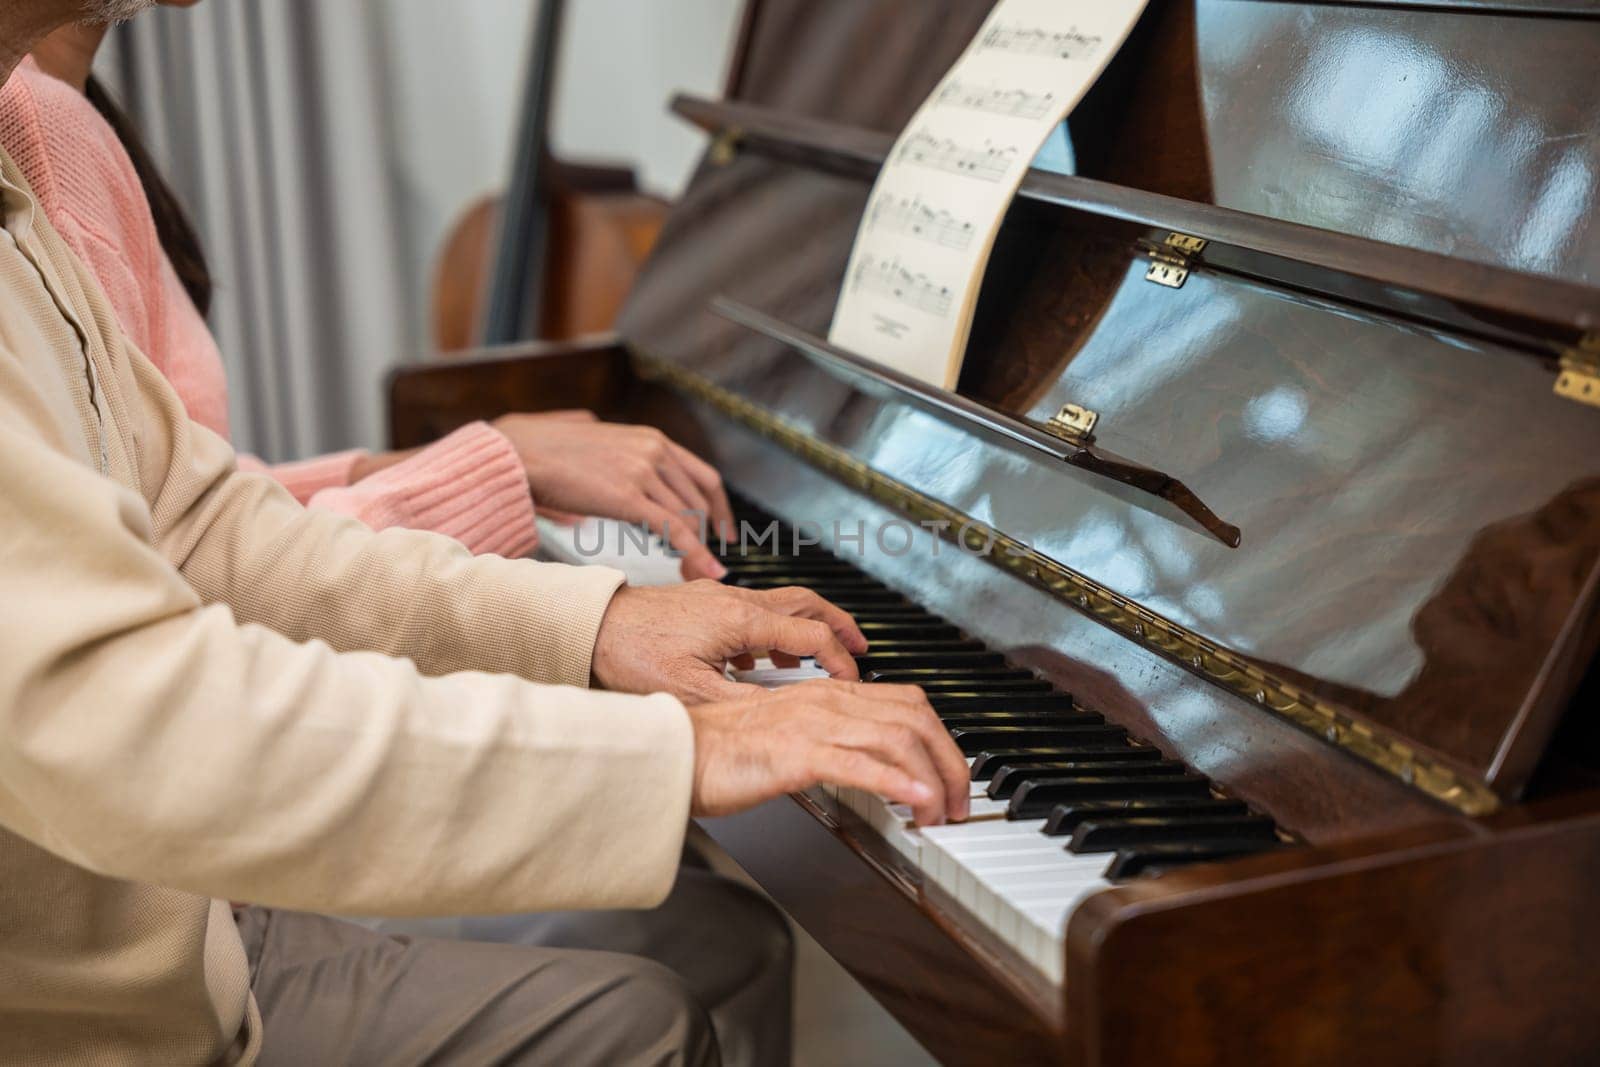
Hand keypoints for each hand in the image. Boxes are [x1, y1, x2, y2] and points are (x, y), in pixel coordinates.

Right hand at [494, 412, 735, 579]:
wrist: (519, 454)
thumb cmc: (543, 447)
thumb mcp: (593, 435)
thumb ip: (615, 446)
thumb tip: (613, 451)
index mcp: (651, 438)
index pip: (703, 476)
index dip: (720, 508)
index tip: (725, 531)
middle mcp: (655, 450)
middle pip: (699, 502)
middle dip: (707, 537)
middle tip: (705, 561)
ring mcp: (644, 472)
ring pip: (689, 518)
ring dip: (698, 549)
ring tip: (697, 572)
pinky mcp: (629, 497)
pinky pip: (674, 529)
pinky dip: (696, 553)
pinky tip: (705, 571)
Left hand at [591, 582, 869, 702]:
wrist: (590, 626)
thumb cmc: (629, 653)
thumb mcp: (692, 692)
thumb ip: (743, 703)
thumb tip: (782, 716)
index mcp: (741, 620)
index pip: (811, 634)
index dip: (839, 658)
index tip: (851, 678)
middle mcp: (734, 600)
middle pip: (806, 602)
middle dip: (839, 625)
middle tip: (859, 646)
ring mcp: (719, 597)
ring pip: (781, 602)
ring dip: (807, 626)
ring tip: (818, 654)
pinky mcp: (703, 602)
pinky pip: (754, 610)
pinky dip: (773, 629)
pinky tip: (761, 657)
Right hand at [688, 681, 969, 826]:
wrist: (673, 752)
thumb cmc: (719, 752)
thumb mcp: (786, 738)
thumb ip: (826, 742)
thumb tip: (867, 766)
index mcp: (826, 694)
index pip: (907, 703)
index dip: (941, 738)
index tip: (951, 775)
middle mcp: (826, 701)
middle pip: (915, 717)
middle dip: (950, 760)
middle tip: (960, 801)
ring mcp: (812, 724)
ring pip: (897, 738)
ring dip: (932, 778)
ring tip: (943, 813)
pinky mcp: (796, 754)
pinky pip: (860, 764)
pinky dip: (897, 782)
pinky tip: (917, 801)